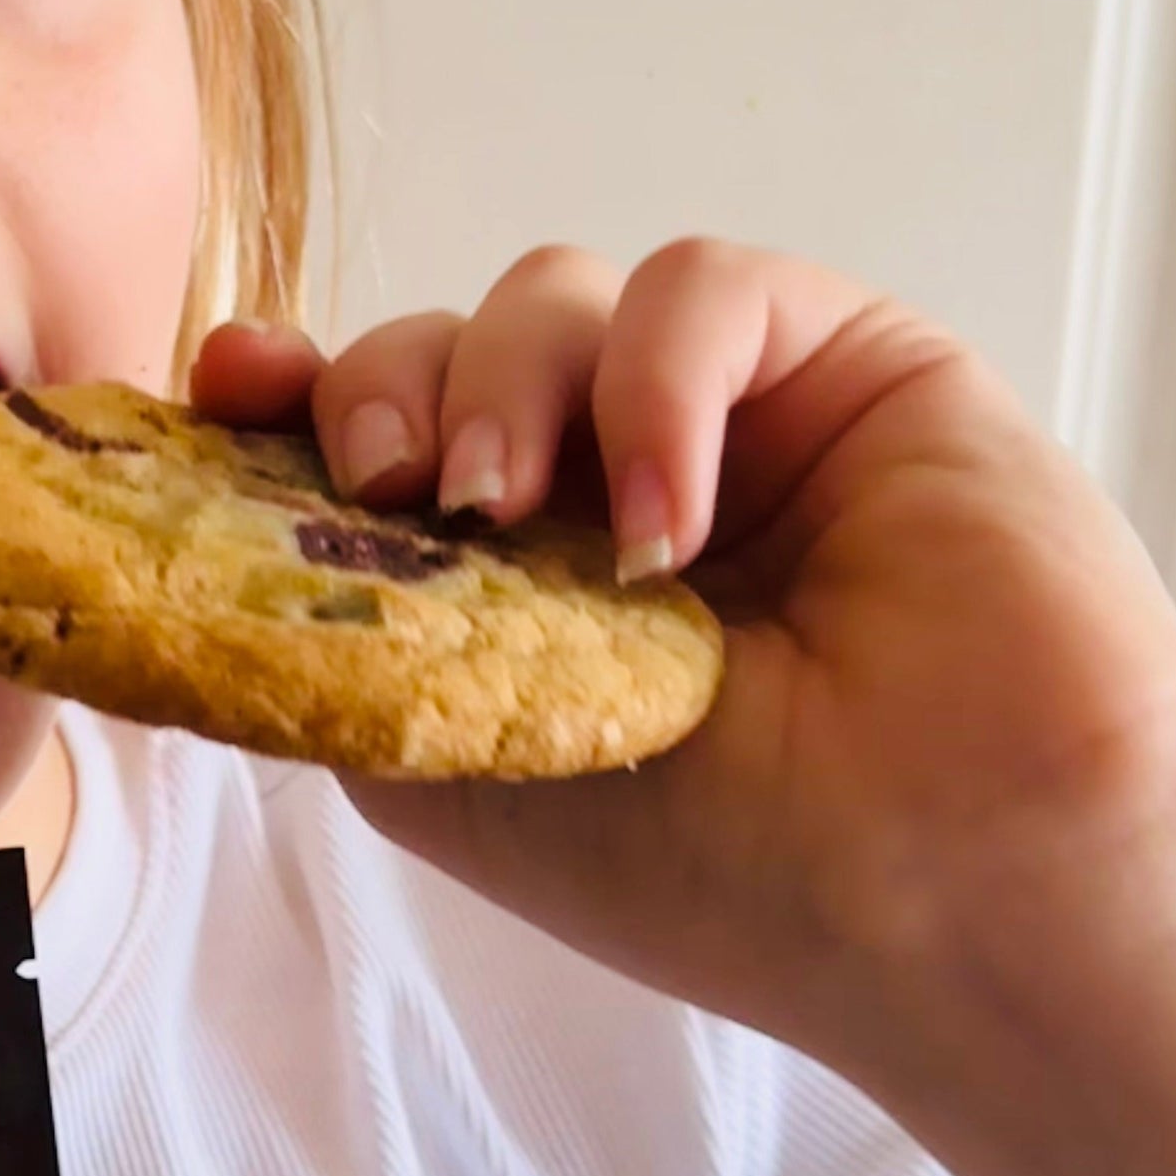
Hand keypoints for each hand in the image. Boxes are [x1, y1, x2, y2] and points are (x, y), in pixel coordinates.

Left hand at [192, 239, 1175, 1103]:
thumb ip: (339, 639)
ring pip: (556, 296)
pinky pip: (704, 289)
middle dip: (383, 389)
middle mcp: (613, 492)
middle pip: (446, 346)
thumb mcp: (449, 772)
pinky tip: (665, 525)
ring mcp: (731, 421)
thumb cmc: (725, 871)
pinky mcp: (849, 363)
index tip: (229, 382)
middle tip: (389, 486)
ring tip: (512, 515)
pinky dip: (658, 382)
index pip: (381, 438)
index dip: (294, 394)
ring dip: (501, 382)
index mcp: (519, 585)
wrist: (956, 886)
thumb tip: (218, 528)